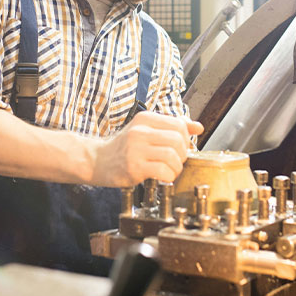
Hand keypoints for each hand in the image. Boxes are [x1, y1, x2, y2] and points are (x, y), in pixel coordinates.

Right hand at [88, 112, 202, 186]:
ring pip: (172, 156)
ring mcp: (135, 149)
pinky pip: (163, 171)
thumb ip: (172, 127)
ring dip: (176, 167)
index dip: (185, 138)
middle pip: (178, 140)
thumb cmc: (124, 146)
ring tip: (170, 170)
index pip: (178, 124)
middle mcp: (140, 131)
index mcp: (145, 119)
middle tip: (176, 160)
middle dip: (182, 154)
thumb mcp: (146, 130)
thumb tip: (199, 127)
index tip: (180, 147)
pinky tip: (163, 177)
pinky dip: (169, 176)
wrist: (96, 160)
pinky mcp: (134, 167)